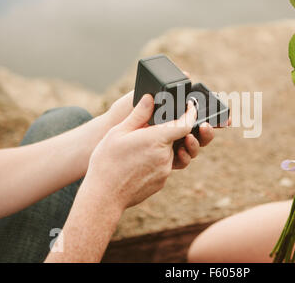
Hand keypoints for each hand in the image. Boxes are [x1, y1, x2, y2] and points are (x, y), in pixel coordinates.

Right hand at [84, 94, 198, 209]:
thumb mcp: (118, 132)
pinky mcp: (162, 182)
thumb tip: (150, 98)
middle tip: (146, 131)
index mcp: (157, 139)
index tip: (190, 107)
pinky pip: (163, 166)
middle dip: (164, 132)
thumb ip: (138, 115)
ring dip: (159, 147)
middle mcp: (166, 155)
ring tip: (137, 150)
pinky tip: (136, 164)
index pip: (185, 124)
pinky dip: (155, 161)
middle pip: (175, 138)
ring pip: (169, 152)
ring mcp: (165, 170)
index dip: (190, 114)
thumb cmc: (107, 162)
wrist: (104, 196)